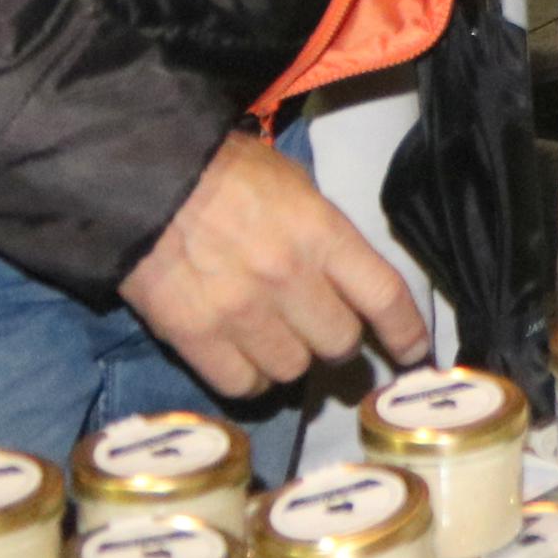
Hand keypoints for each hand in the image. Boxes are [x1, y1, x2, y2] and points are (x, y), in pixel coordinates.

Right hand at [121, 131, 427, 395]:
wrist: (144, 180)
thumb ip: (326, 234)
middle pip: (340, 343)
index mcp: (321, 234)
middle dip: (338, 342)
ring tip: (277, 337)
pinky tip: (244, 357)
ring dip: (292, 359)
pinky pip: (243, 385)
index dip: (406, 332)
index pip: (383, 296)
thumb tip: (346, 277)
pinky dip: (249, 378)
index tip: (413, 353)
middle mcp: (288, 278)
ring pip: (293, 370)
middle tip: (323, 331)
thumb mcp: (294, 184)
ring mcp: (241, 312)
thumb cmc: (226, 173)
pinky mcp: (195, 337)